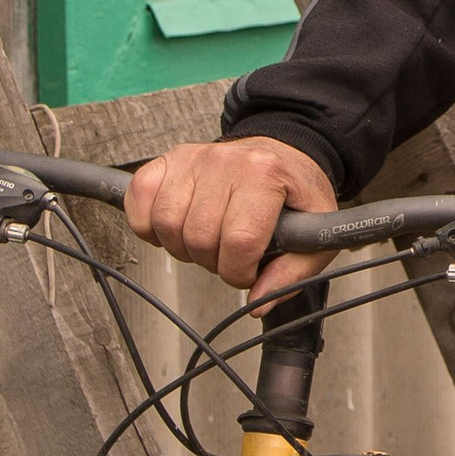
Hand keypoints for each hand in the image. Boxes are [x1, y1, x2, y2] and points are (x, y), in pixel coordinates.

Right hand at [126, 136, 338, 303]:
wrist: (281, 153)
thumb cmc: (294, 192)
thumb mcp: (315, 233)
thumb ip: (292, 274)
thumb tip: (258, 302)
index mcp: (267, 174)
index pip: (239, 242)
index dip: (240, 272)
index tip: (248, 271)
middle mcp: (227, 161)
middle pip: (199, 237)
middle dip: (213, 262)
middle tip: (229, 254)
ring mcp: (194, 158)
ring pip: (166, 224)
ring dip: (183, 247)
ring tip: (206, 240)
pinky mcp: (169, 159)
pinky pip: (139, 198)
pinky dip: (148, 224)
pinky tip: (175, 227)